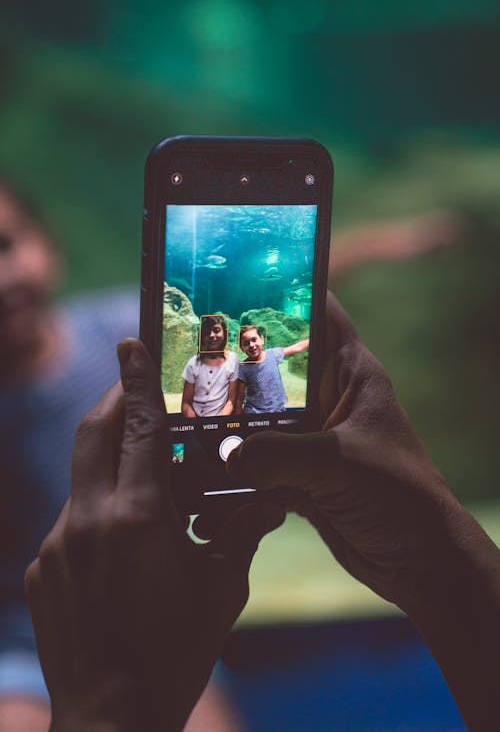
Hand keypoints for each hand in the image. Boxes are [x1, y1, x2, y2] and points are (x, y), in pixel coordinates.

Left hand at [25, 339, 282, 731]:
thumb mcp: (221, 587)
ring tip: (146, 477)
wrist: (112, 718)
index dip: (136, 381)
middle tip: (136, 385)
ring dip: (111, 461)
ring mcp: (58, 544)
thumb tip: (268, 499)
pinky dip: (99, 508)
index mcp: (138, 518)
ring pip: (83, 475)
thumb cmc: (177, 651)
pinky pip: (72, 518)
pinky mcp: (43, 568)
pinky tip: (124, 540)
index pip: (138, 429)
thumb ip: (240, 532)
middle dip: (116, 400)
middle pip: (94, 433)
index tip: (130, 342)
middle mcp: (89, 521)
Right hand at [228, 293, 499, 731]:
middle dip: (236, 370)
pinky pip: (258, 465)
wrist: (416, 560)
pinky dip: (235, 473)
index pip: (321, 313)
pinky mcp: (299, 475)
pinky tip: (205, 481)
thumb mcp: (339, 465)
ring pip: (260, 420)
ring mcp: (312, 439)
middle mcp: (329, 400)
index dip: (285, 293)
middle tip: (189, 362)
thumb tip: (224, 455)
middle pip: (275, 369)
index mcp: (351, 374)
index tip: (237, 285)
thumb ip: (280, 455)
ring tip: (186, 424)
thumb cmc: (399, 497)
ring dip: (229, 429)